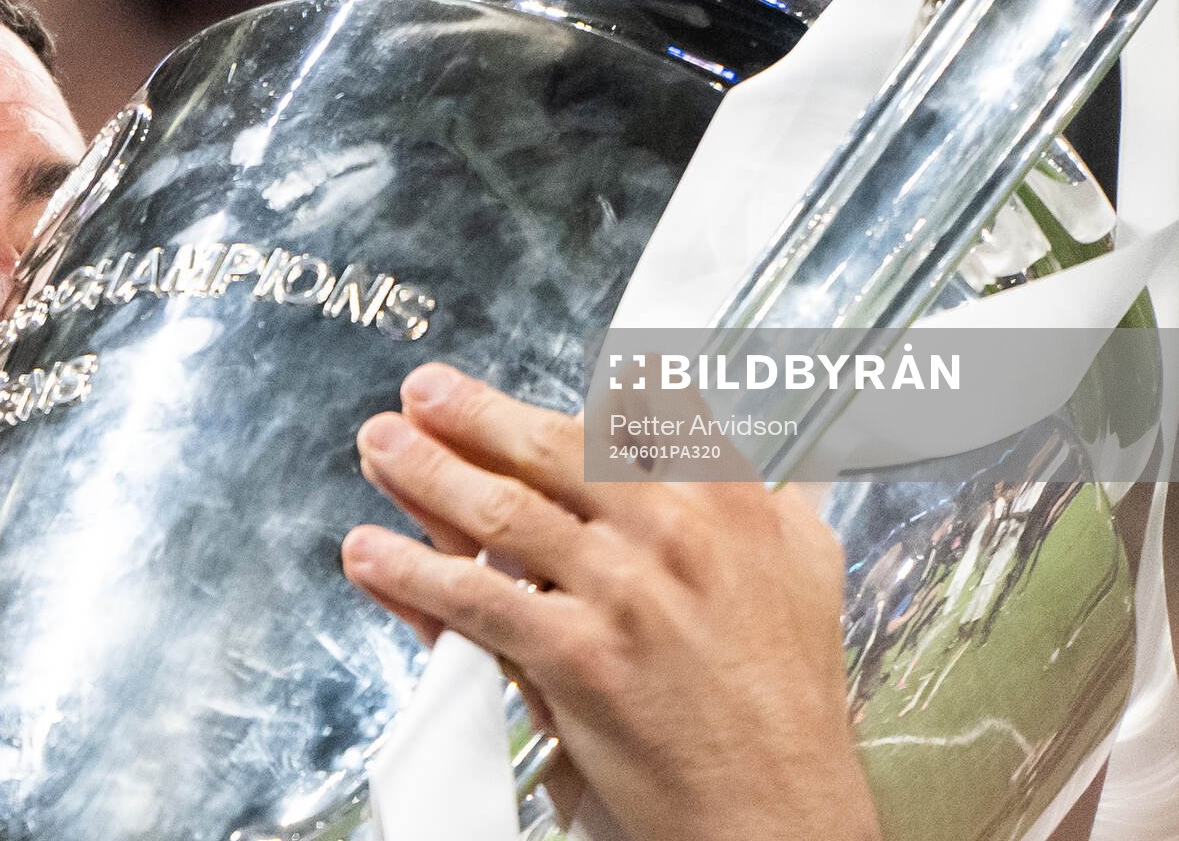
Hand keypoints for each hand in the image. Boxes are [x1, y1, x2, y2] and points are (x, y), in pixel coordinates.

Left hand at [341, 364, 879, 840]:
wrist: (775, 807)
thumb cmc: (788, 696)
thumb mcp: (806, 564)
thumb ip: (767, 494)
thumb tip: (732, 437)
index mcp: (730, 497)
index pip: (642, 410)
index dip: (574, 390)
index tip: (534, 379)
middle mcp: (674, 530)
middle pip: (550, 447)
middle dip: (473, 412)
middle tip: (423, 391)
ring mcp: (620, 590)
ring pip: (500, 512)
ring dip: (426, 472)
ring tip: (382, 447)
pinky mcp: (574, 654)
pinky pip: (474, 599)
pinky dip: (412, 571)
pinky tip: (372, 553)